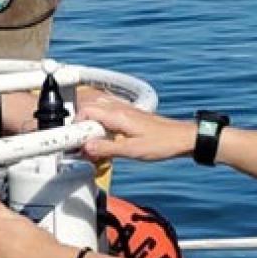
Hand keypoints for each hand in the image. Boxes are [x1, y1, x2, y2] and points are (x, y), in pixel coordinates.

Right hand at [78, 94, 198, 162]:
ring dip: (90, 121)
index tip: (74, 141)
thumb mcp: (133, 151)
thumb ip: (107, 148)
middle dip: (80, 123)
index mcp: (118, 115)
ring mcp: (125, 110)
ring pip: (99, 107)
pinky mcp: (131, 114)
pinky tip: (104, 134)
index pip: (86, 111)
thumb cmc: (162, 143)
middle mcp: (120, 109)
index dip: (75, 125)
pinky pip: (108, 111)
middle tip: (80, 142)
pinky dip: (100, 120)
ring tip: (90, 140)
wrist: (182, 138)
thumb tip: (86, 147)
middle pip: (90, 107)